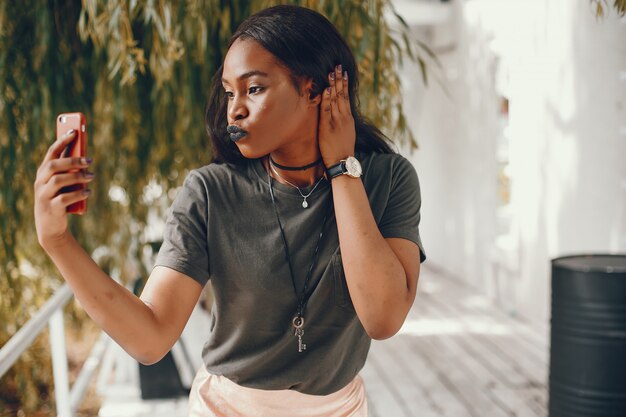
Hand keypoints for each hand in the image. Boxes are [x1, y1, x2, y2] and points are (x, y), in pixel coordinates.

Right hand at [34, 129, 93, 248]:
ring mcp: (43, 196)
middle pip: (53, 165)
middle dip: (72, 160)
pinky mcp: (51, 209)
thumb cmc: (59, 200)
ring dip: (77, 177)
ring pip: (58, 180)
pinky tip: (88, 192)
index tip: (74, 131)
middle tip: (89, 160)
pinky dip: (78, 194)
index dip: (62, 141)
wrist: (50, 227)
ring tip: (92, 176)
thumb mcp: (63, 185)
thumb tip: (85, 156)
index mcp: (43, 173)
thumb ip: (70, 172)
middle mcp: (40, 182)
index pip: (51, 153)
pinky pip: (64, 198)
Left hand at [319, 64, 355, 167]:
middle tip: (337, 65)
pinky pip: (327, 110)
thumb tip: (339, 115)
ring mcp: (336, 121)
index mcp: (348, 118)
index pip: (346, 97)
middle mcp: (343, 117)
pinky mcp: (328, 126)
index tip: (343, 72)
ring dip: (333, 84)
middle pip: (342, 94)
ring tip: (332, 72)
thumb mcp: (346, 134)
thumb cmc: (343, 150)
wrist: (343, 162)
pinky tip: (327, 89)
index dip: (344, 84)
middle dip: (339, 79)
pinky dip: (327, 99)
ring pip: (336, 99)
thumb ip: (343, 123)